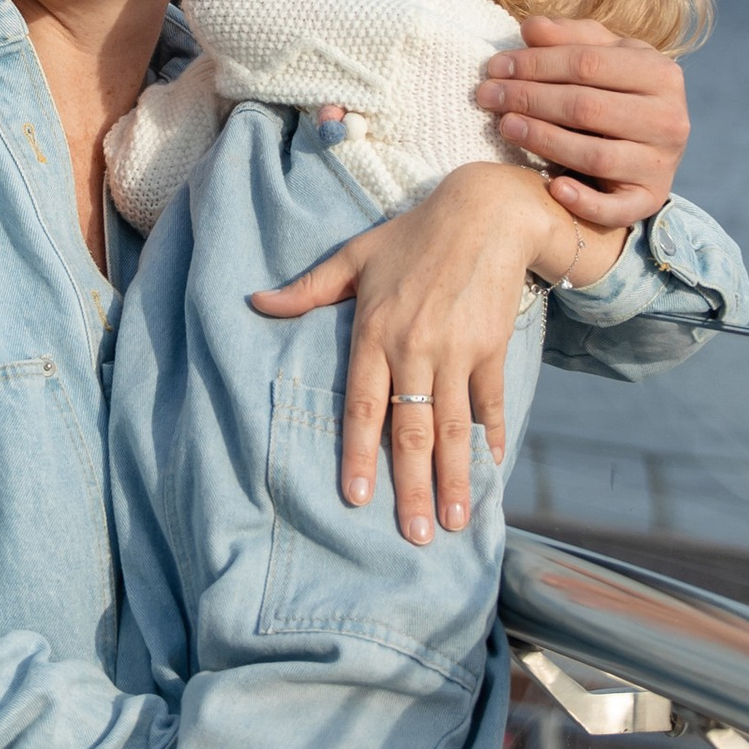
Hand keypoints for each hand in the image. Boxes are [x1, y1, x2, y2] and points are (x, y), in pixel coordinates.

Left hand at [250, 163, 615, 544]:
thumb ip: (308, 289)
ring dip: (455, 477)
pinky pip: (490, 402)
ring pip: (453, 427)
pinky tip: (492, 470)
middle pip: (411, 430)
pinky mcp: (492, 348)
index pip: (364, 407)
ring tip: (454, 521)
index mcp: (375, 333)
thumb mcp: (354, 257)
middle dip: (414, 487)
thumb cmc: (412, 235)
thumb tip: (255, 303)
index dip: (360, 454)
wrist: (485, 212)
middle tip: (414, 536)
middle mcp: (416, 349)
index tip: (357, 498)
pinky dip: (493, 436)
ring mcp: (457, 351)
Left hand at [477, 18, 687, 224]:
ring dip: (544, 141)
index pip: (587, 62)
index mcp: (660, 73)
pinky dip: (585, 201)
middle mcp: (669, 118)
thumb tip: (530, 27)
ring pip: (596, 156)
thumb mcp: (604, 56)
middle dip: (529, 99)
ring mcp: (662, 163)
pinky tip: (553, 188)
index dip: (535, 63)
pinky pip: (616, 208)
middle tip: (487, 96)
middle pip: (587, 107)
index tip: (494, 66)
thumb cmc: (619, 92)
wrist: (653, 144)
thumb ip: (570, 39)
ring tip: (505, 126)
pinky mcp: (651, 200)